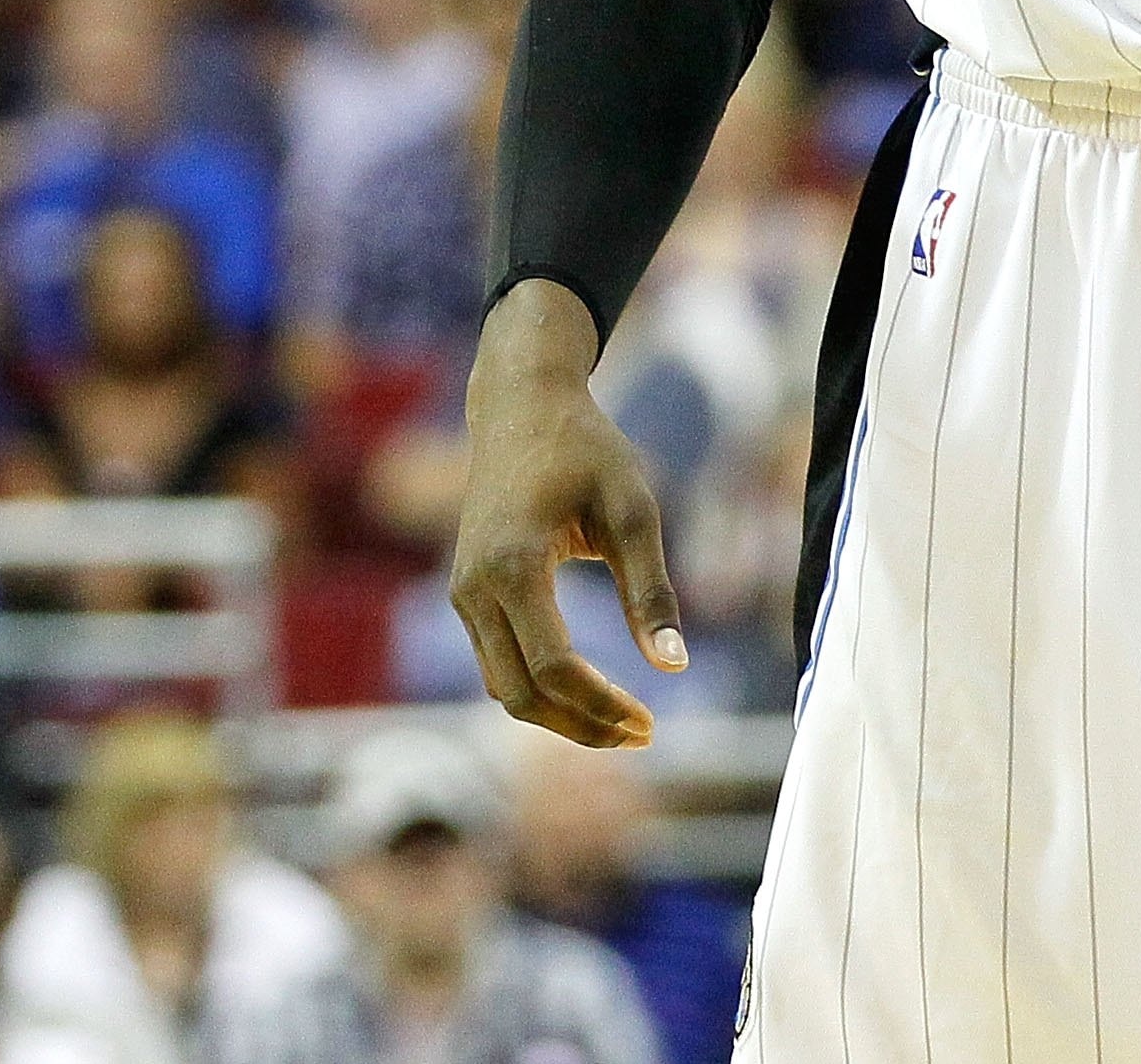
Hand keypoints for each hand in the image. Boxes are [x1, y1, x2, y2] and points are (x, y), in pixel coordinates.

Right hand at [448, 279, 683, 747]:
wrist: (520, 405)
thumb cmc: (585, 449)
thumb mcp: (632, 509)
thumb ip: (651, 589)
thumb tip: (676, 667)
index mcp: (514, 563)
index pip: (554, 667)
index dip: (602, 707)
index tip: (651, 723)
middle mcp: (475, 586)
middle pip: (519, 694)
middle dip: (580, 726)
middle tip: (642, 734)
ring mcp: (464, 592)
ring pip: (503, 687)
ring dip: (559, 715)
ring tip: (623, 721)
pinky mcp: (468, 593)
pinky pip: (497, 663)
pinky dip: (539, 689)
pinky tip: (589, 690)